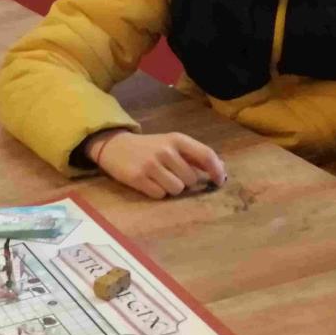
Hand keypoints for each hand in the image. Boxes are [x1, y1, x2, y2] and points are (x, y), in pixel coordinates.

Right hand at [88, 131, 226, 198]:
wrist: (115, 146)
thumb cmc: (148, 147)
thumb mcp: (171, 144)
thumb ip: (193, 155)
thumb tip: (220, 169)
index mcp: (177, 139)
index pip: (206, 155)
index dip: (216, 170)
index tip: (219, 181)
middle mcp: (166, 150)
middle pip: (191, 179)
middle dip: (184, 181)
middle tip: (170, 174)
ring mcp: (151, 164)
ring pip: (176, 189)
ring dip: (171, 188)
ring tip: (159, 179)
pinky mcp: (138, 177)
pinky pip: (159, 195)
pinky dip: (156, 192)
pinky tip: (148, 183)